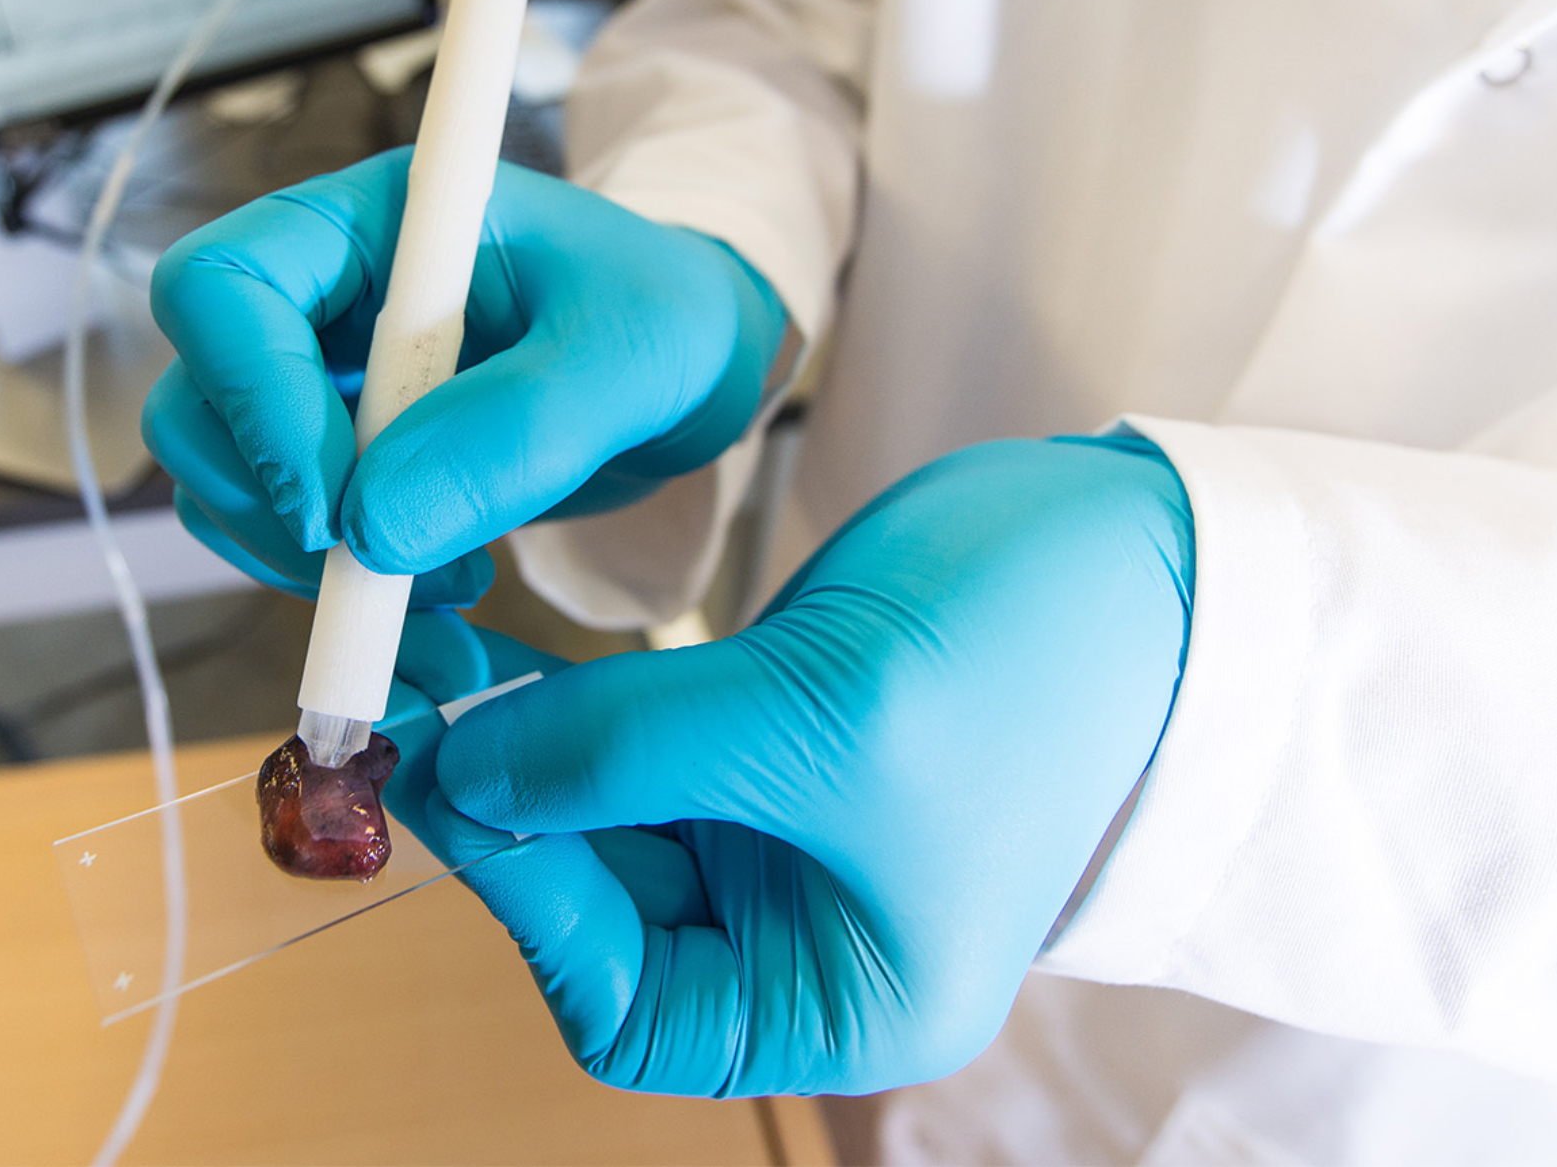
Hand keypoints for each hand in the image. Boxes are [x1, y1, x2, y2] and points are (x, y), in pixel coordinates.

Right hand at [142, 148, 785, 605]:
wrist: (698, 373)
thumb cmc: (672, 319)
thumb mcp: (630, 357)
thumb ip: (515, 428)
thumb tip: (376, 529)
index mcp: (372, 222)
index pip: (221, 284)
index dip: (251, 399)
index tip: (335, 509)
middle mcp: (323, 298)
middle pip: (196, 401)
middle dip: (272, 506)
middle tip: (385, 568)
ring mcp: (324, 389)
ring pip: (226, 489)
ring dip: (309, 571)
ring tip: (454, 597)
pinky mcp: (345, 470)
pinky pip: (286, 546)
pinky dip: (343, 603)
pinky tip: (442, 617)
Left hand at [388, 436, 1193, 1096]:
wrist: (1149, 551)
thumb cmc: (1038, 669)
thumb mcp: (822, 719)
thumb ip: (628, 749)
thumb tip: (460, 766)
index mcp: (843, 1004)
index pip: (629, 1007)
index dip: (529, 906)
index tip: (451, 789)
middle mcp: (800, 942)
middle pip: (596, 911)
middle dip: (503, 817)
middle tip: (407, 713)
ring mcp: (781, 838)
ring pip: (598, 821)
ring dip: (516, 752)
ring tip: (433, 667)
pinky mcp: (768, 744)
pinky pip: (632, 745)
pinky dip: (562, 705)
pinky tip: (498, 652)